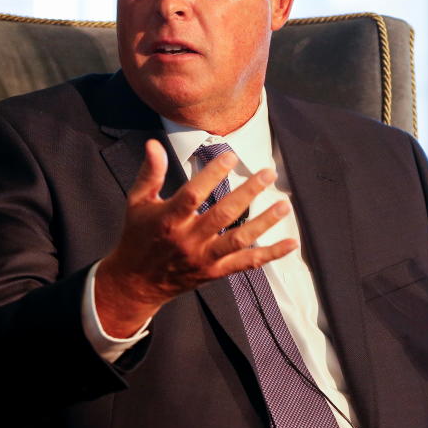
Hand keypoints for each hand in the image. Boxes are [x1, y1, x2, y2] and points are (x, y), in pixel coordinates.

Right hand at [95, 139, 297, 336]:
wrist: (136, 283)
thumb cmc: (138, 236)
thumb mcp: (137, 202)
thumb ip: (150, 173)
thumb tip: (154, 144)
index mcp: (168, 220)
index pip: (193, 195)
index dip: (212, 175)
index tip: (231, 156)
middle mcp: (188, 240)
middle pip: (222, 215)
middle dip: (247, 193)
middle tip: (268, 173)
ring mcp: (204, 258)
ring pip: (239, 240)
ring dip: (264, 223)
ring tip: (284, 205)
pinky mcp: (215, 271)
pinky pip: (247, 263)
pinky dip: (270, 254)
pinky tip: (291, 243)